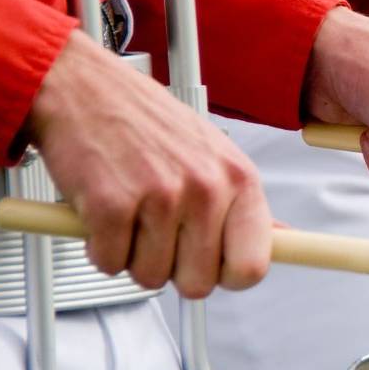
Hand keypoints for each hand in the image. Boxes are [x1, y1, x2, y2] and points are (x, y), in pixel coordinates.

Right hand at [28, 31, 270, 297]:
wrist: (83, 85)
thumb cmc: (146, 122)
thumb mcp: (215, 154)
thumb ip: (244, 204)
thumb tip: (285, 240)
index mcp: (238, 179)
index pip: (253, 267)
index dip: (226, 277)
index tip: (212, 267)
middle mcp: (206, 188)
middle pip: (199, 284)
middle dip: (172, 269)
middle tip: (158, 235)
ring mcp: (160, 197)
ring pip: (151, 277)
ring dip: (132, 254)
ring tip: (131, 214)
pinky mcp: (111, 205)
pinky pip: (109, 262)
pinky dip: (99, 247)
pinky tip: (104, 213)